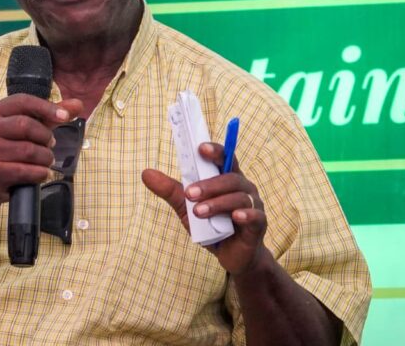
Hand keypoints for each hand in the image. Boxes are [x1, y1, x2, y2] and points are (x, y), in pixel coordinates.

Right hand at [0, 95, 83, 205]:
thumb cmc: (9, 149)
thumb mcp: (27, 128)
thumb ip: (50, 115)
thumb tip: (77, 104)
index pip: (23, 101)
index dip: (46, 107)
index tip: (64, 117)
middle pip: (25, 125)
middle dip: (45, 137)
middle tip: (50, 144)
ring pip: (29, 150)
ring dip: (45, 157)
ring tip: (46, 160)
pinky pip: (26, 170)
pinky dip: (41, 173)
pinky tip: (42, 173)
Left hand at [142, 142, 268, 274]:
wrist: (232, 256)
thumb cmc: (212, 225)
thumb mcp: (186, 207)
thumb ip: (170, 190)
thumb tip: (145, 173)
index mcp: (227, 178)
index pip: (225, 157)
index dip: (215, 151)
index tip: (200, 148)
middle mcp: (243, 187)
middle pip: (230, 177)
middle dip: (209, 184)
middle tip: (189, 193)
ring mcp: (253, 204)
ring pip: (239, 197)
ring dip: (218, 203)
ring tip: (198, 212)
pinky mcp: (259, 224)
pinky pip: (255, 216)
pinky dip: (246, 215)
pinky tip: (235, 217)